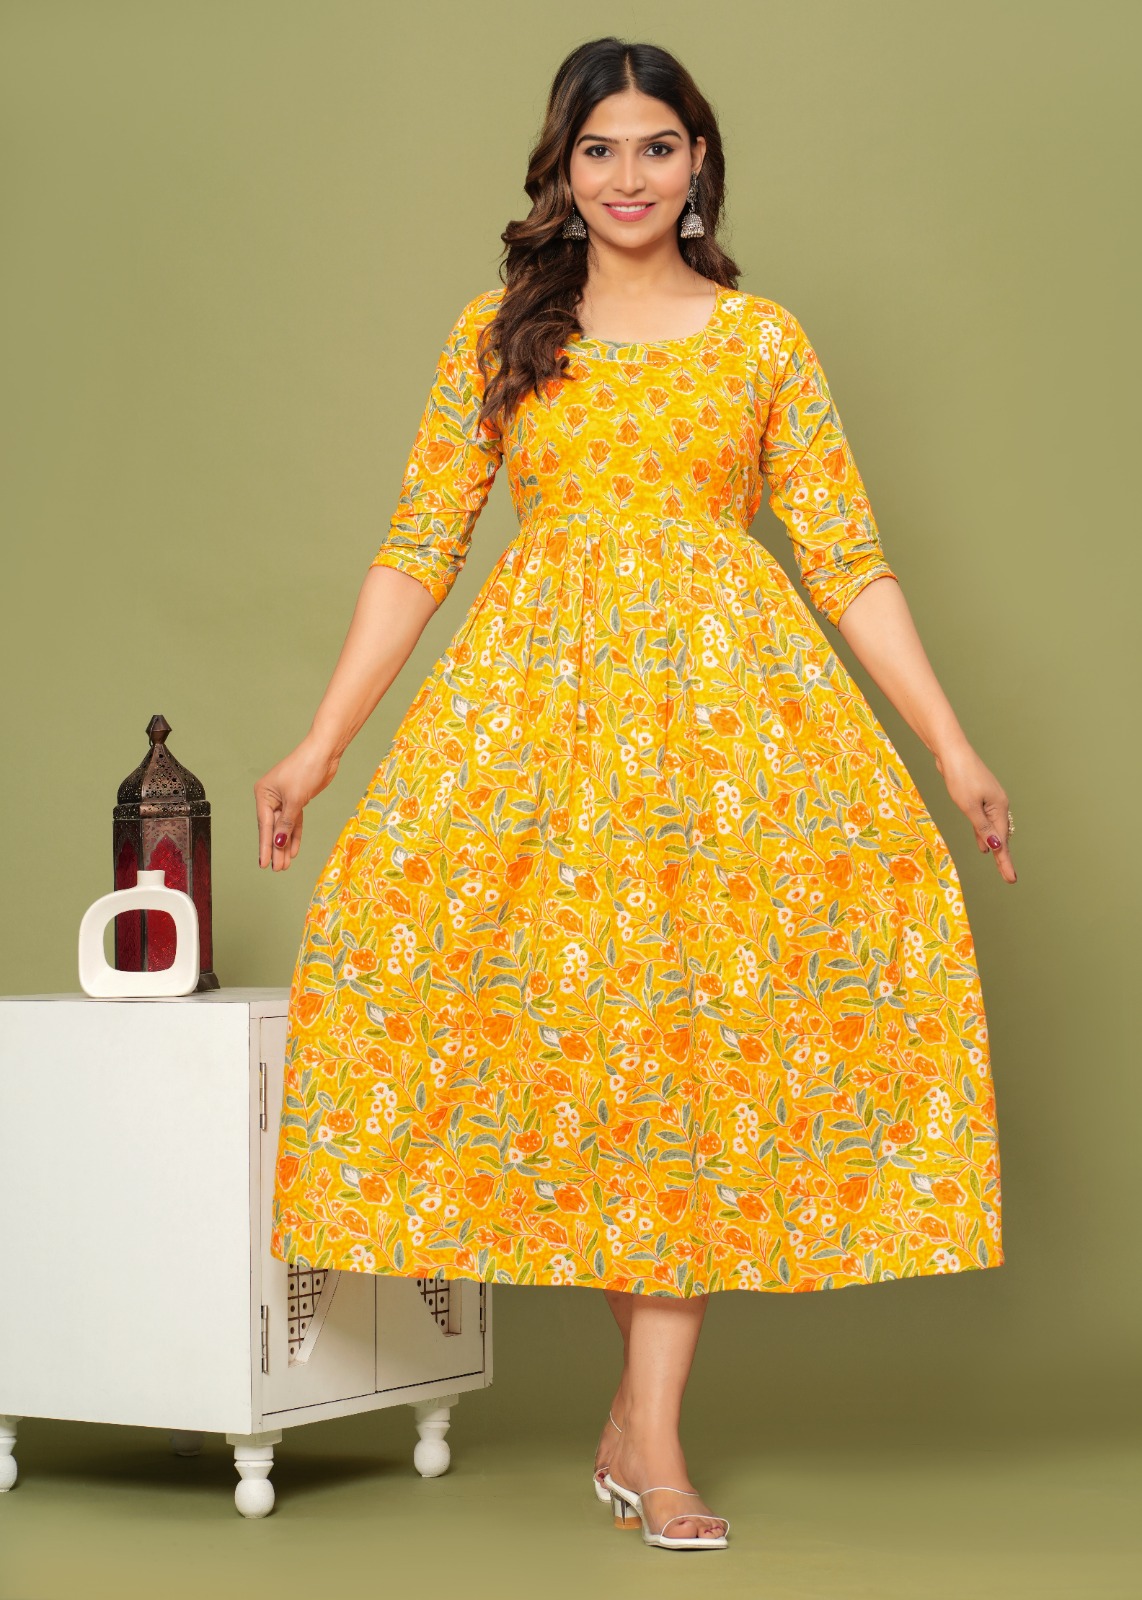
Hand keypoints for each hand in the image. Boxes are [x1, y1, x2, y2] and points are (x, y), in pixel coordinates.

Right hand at [254, 737, 341, 871]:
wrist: (324, 753)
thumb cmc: (306, 769)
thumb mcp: (295, 799)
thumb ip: (286, 822)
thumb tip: (278, 841)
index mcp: (263, 794)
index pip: (264, 825)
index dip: (265, 846)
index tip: (264, 864)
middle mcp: (271, 797)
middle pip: (273, 828)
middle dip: (276, 849)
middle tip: (277, 869)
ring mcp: (284, 799)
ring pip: (284, 826)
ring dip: (285, 844)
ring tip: (285, 864)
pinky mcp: (297, 800)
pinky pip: (294, 821)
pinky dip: (295, 834)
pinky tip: (293, 849)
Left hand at [934, 742, 1016, 884]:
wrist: (952, 752)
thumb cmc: (960, 777)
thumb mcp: (969, 807)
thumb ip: (982, 828)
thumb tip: (995, 847)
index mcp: (999, 808)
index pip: (1002, 841)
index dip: (1005, 861)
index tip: (1011, 879)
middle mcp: (998, 804)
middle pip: (1001, 836)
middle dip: (1003, 857)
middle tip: (1009, 878)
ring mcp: (989, 800)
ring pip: (992, 828)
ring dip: (993, 846)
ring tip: (996, 863)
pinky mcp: (979, 796)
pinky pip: (984, 821)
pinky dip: (984, 834)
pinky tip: (982, 844)